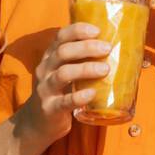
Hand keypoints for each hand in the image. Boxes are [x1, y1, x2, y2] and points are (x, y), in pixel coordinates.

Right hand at [18, 22, 111, 145]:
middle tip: (107, 48)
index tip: (97, 30)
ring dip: (86, 69)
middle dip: (86, 47)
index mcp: (50, 57)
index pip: (60, 36)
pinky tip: (93, 93)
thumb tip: (117, 48)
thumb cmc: (60, 92)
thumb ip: (81, 59)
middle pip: (63, 52)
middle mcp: (45, 69)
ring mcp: (45, 89)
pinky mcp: (50, 108)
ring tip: (105, 69)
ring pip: (63, 73)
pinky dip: (79, 97)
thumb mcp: (65, 71)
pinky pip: (64, 101)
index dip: (78, 30)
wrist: (37, 123)